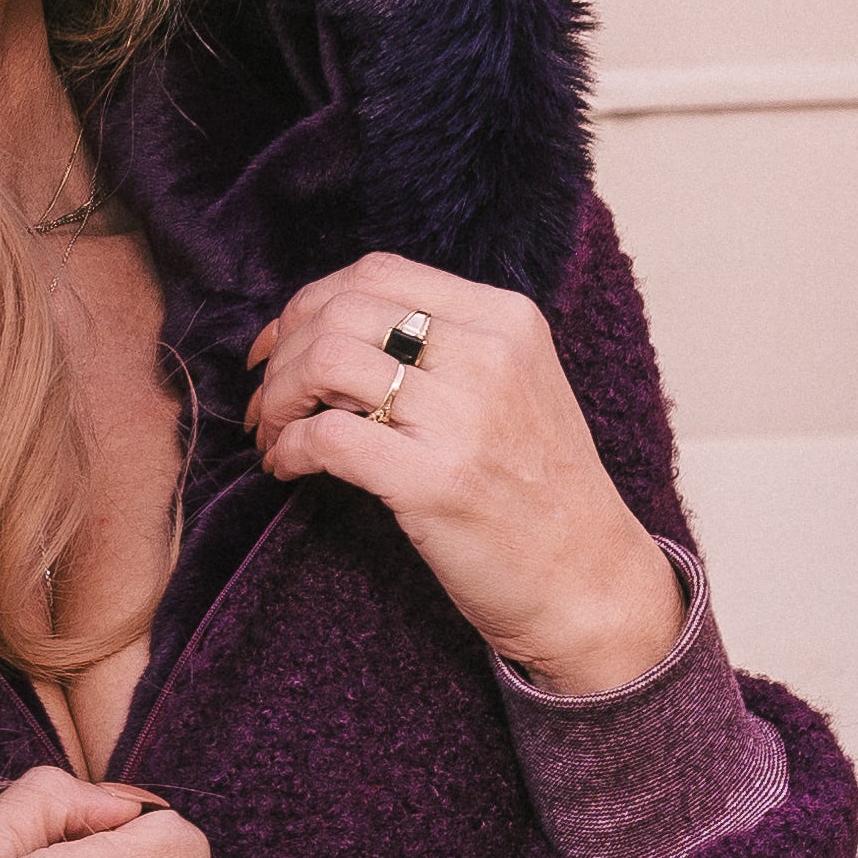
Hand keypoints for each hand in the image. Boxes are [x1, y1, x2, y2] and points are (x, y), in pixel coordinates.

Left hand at [244, 253, 684, 697]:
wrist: (590, 584)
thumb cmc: (541, 496)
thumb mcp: (516, 390)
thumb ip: (447, 351)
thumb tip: (336, 335)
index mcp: (507, 320)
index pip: (378, 273)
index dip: (309, 304)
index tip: (281, 346)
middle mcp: (488, 354)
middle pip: (342, 309)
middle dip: (283, 352)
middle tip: (267, 400)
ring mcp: (464, 416)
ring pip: (325, 361)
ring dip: (278, 398)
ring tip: (272, 435)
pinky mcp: (435, 481)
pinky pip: (326, 438)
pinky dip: (287, 449)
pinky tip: (287, 469)